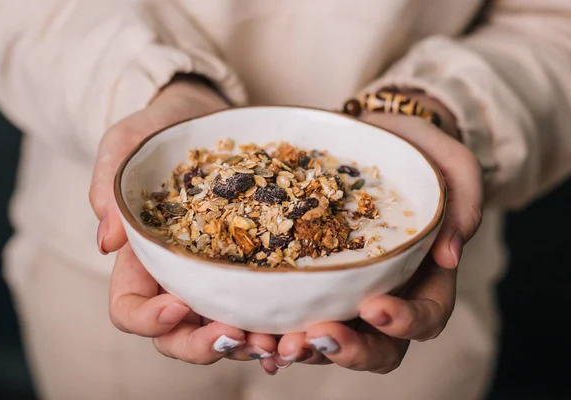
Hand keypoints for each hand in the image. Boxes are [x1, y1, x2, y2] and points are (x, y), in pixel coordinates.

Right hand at [89, 76, 276, 363]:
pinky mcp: (255, 264)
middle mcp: (179, 276)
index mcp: (141, 258)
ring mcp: (218, 274)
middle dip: (204, 345)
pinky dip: (277, 323)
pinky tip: (299, 326)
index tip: (178, 306)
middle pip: (179, 334)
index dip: (149, 319)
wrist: (206, 117)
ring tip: (275, 342)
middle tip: (236, 336)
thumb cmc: (159, 131)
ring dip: (248, 344)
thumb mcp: (125, 145)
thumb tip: (105, 243)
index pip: (130, 307)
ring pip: (225, 328)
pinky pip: (263, 303)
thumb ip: (108, 185)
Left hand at [265, 101, 482, 373]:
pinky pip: (294, 312)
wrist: (372, 137)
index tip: (375, 308)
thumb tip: (450, 256)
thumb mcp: (451, 163)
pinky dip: (273, 328)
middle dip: (346, 349)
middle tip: (314, 336)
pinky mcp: (310, 276)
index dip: (404, 322)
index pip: (426, 316)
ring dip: (300, 348)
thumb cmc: (416, 151)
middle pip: (377, 346)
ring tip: (269, 343)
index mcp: (426, 276)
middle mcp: (386, 293)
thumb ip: (465, 202)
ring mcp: (345, 289)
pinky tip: (248, 330)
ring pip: (329, 339)